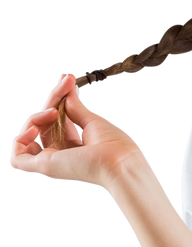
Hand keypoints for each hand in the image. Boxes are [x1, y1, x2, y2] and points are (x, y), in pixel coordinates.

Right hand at [8, 71, 146, 192]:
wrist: (120, 162)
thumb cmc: (115, 146)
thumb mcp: (92, 119)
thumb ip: (75, 105)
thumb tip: (67, 84)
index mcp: (74, 146)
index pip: (56, 119)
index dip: (58, 99)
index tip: (67, 79)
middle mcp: (61, 154)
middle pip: (43, 124)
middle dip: (52, 100)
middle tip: (65, 85)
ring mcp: (51, 162)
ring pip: (28, 137)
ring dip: (34, 119)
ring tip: (53, 112)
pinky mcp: (43, 168)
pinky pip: (16, 159)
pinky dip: (20, 140)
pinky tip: (36, 128)